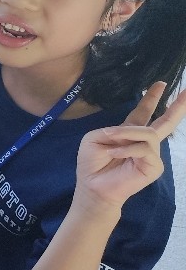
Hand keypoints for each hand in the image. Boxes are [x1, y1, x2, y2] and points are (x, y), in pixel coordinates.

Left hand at [75, 82, 185, 210]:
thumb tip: (132, 133)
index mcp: (128, 132)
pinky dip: (127, 149)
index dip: (151, 97)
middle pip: (165, 122)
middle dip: (177, 107)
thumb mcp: (95, 138)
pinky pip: (145, 149)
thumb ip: (114, 130)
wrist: (93, 185)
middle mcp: (143, 141)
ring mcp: (151, 154)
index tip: (161, 83)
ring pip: (147, 133)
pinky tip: (115, 155)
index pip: (143, 112)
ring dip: (126, 134)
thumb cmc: (92, 163)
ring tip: (110, 141)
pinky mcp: (154, 166)